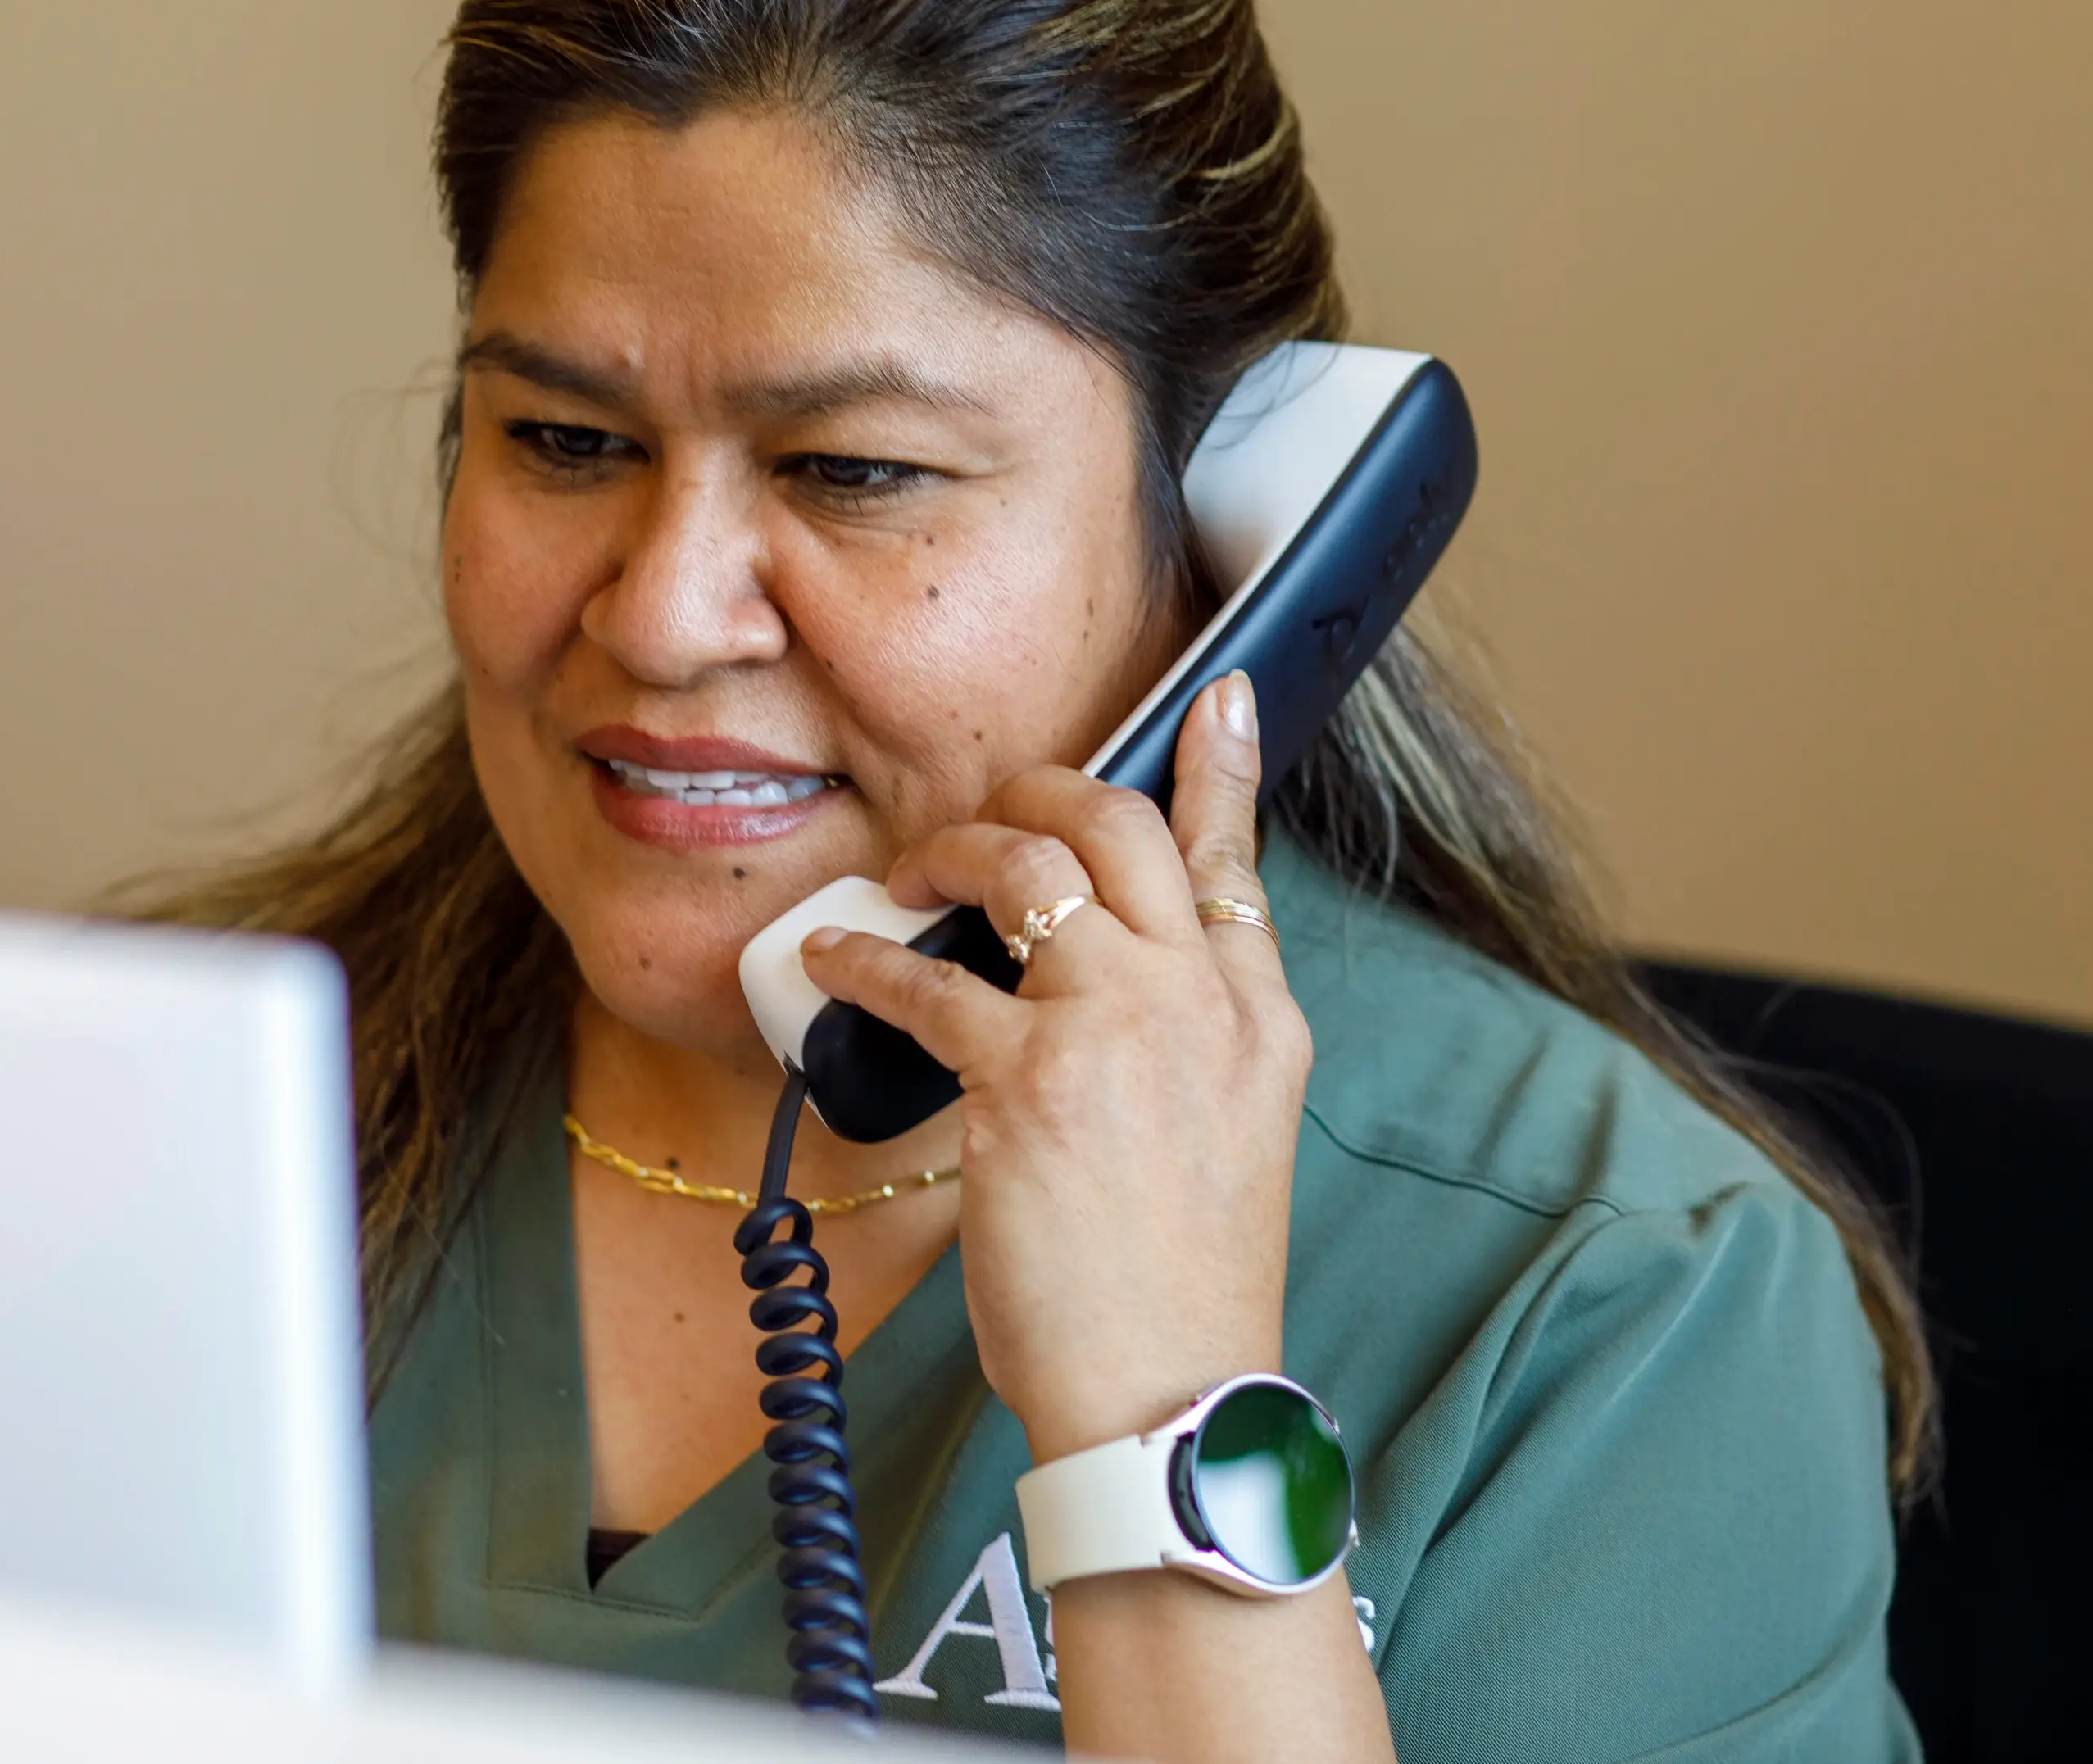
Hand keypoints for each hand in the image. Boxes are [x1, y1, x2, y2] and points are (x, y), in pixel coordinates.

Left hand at [797, 672, 1306, 1459]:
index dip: (1223, 766)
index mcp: (1258, 1021)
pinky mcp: (1027, 1082)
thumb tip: (1114, 983)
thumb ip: (1192, 1043)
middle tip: (994, 813)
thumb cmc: (1183, 1288)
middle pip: (1124, 826)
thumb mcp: (1233, 1138)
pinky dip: (863, 957)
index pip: (1236, 860)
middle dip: (1046, 793)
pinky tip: (834, 957)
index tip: (1217, 695)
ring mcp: (1116, 1031)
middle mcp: (1197, 1004)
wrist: (1169, 1397)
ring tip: (911, 875)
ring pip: (1030, 868)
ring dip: (954, 852)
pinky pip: (924, 980)